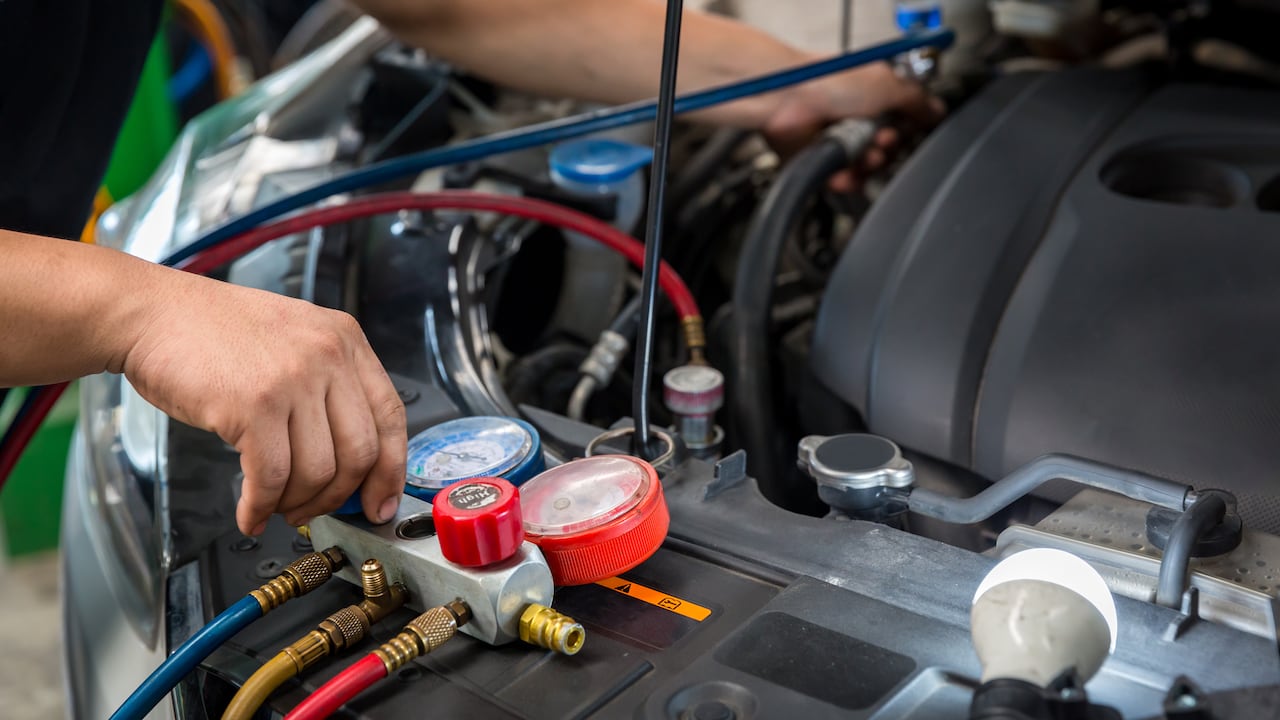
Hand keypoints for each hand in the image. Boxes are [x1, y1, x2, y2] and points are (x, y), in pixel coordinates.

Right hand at [122, 271, 406, 534]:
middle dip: (339, 497)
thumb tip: (350, 464)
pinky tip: (249, 512)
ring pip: (318, 472)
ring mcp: (294, 378)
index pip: (392, 416)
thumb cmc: (215, 332)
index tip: (381, 502)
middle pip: (361, 452)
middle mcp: (328, 355)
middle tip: (313, 510)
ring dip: (296, 504)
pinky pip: (271, 477)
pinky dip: (260, 507)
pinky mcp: (254, 405)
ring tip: (275, 506)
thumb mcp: (294, 340)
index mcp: (346, 339)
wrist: (152, 312)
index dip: (390, 470)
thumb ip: (329, 389)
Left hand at [762, 61, 944, 191]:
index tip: (908, 129)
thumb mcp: (888, 85)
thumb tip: (938, 111)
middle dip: (888, 149)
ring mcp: (837, 141)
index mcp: (873, 96)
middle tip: (882, 139)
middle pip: (887, 151)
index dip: (908, 131)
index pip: (903, 124)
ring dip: (869, 165)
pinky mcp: (819, 160)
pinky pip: (842, 182)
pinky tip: (846, 170)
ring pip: (867, 170)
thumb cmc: (827, 81)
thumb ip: (917, 101)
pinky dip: (846, 180)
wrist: (788, 100)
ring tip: (863, 153)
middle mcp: (856, 118)